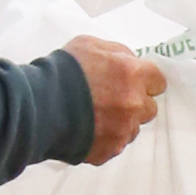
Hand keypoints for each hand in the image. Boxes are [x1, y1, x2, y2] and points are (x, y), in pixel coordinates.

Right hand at [67, 36, 167, 163]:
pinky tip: (87, 130)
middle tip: (112, 99)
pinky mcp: (109, 150)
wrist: (36, 105)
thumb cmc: (61, 70)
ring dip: (121, 122)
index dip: (145, 80)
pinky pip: (115, 145)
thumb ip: (118, 53)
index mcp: (133, 75)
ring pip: (132, 128)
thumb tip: (130, 61)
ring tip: (96, 117)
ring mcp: (123, 131)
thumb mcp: (90, 44)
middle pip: (150, 108)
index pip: (159, 81)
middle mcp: (134, 104)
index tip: (134, 82)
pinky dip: (104, 139)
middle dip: (135, 103)